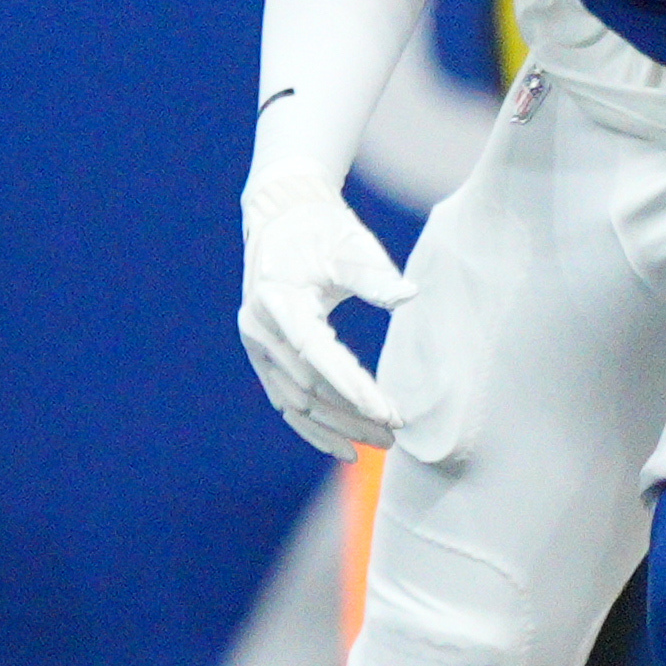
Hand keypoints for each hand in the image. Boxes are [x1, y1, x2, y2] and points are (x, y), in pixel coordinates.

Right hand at [236, 181, 406, 457]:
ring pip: (295, 400)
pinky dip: (310, 427)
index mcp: (276, 299)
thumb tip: (409, 295)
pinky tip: (341, 447)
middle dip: (350, 413)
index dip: (352, 386)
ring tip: (377, 444)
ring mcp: (256, 343)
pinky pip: (284, 399)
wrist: (283, 218)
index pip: (316, 354)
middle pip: (306, 385)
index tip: (388, 412)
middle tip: (394, 433)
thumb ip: (375, 275)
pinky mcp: (263, 353)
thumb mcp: (350, 245)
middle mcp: (258, 327)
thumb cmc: (322, 230)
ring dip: (335, 425)